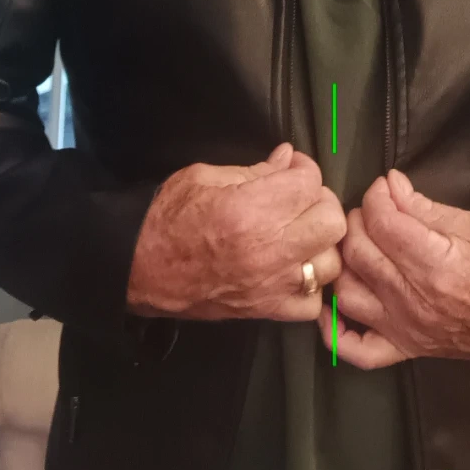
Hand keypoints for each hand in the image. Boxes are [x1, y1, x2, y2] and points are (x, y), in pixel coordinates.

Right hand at [127, 143, 347, 322]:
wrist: (139, 267)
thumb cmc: (168, 216)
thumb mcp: (206, 176)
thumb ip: (255, 170)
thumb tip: (287, 158)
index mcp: (251, 209)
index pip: (309, 182)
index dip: (303, 169)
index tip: (290, 169)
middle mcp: (268, 249)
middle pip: (330, 221)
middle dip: (319, 202)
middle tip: (299, 199)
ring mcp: (271, 284)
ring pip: (330, 263)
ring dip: (319, 244)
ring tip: (298, 234)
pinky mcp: (266, 311)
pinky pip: (312, 303)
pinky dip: (309, 287)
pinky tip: (292, 270)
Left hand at [316, 169, 469, 369]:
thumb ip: (423, 206)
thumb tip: (390, 185)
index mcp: (434, 264)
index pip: (382, 222)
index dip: (377, 196)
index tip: (384, 189)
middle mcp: (413, 299)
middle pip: (359, 252)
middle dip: (358, 221)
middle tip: (371, 213)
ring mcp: (403, 328)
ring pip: (347, 292)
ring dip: (343, 263)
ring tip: (356, 247)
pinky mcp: (402, 348)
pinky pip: (356, 350)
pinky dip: (334, 331)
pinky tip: (330, 306)